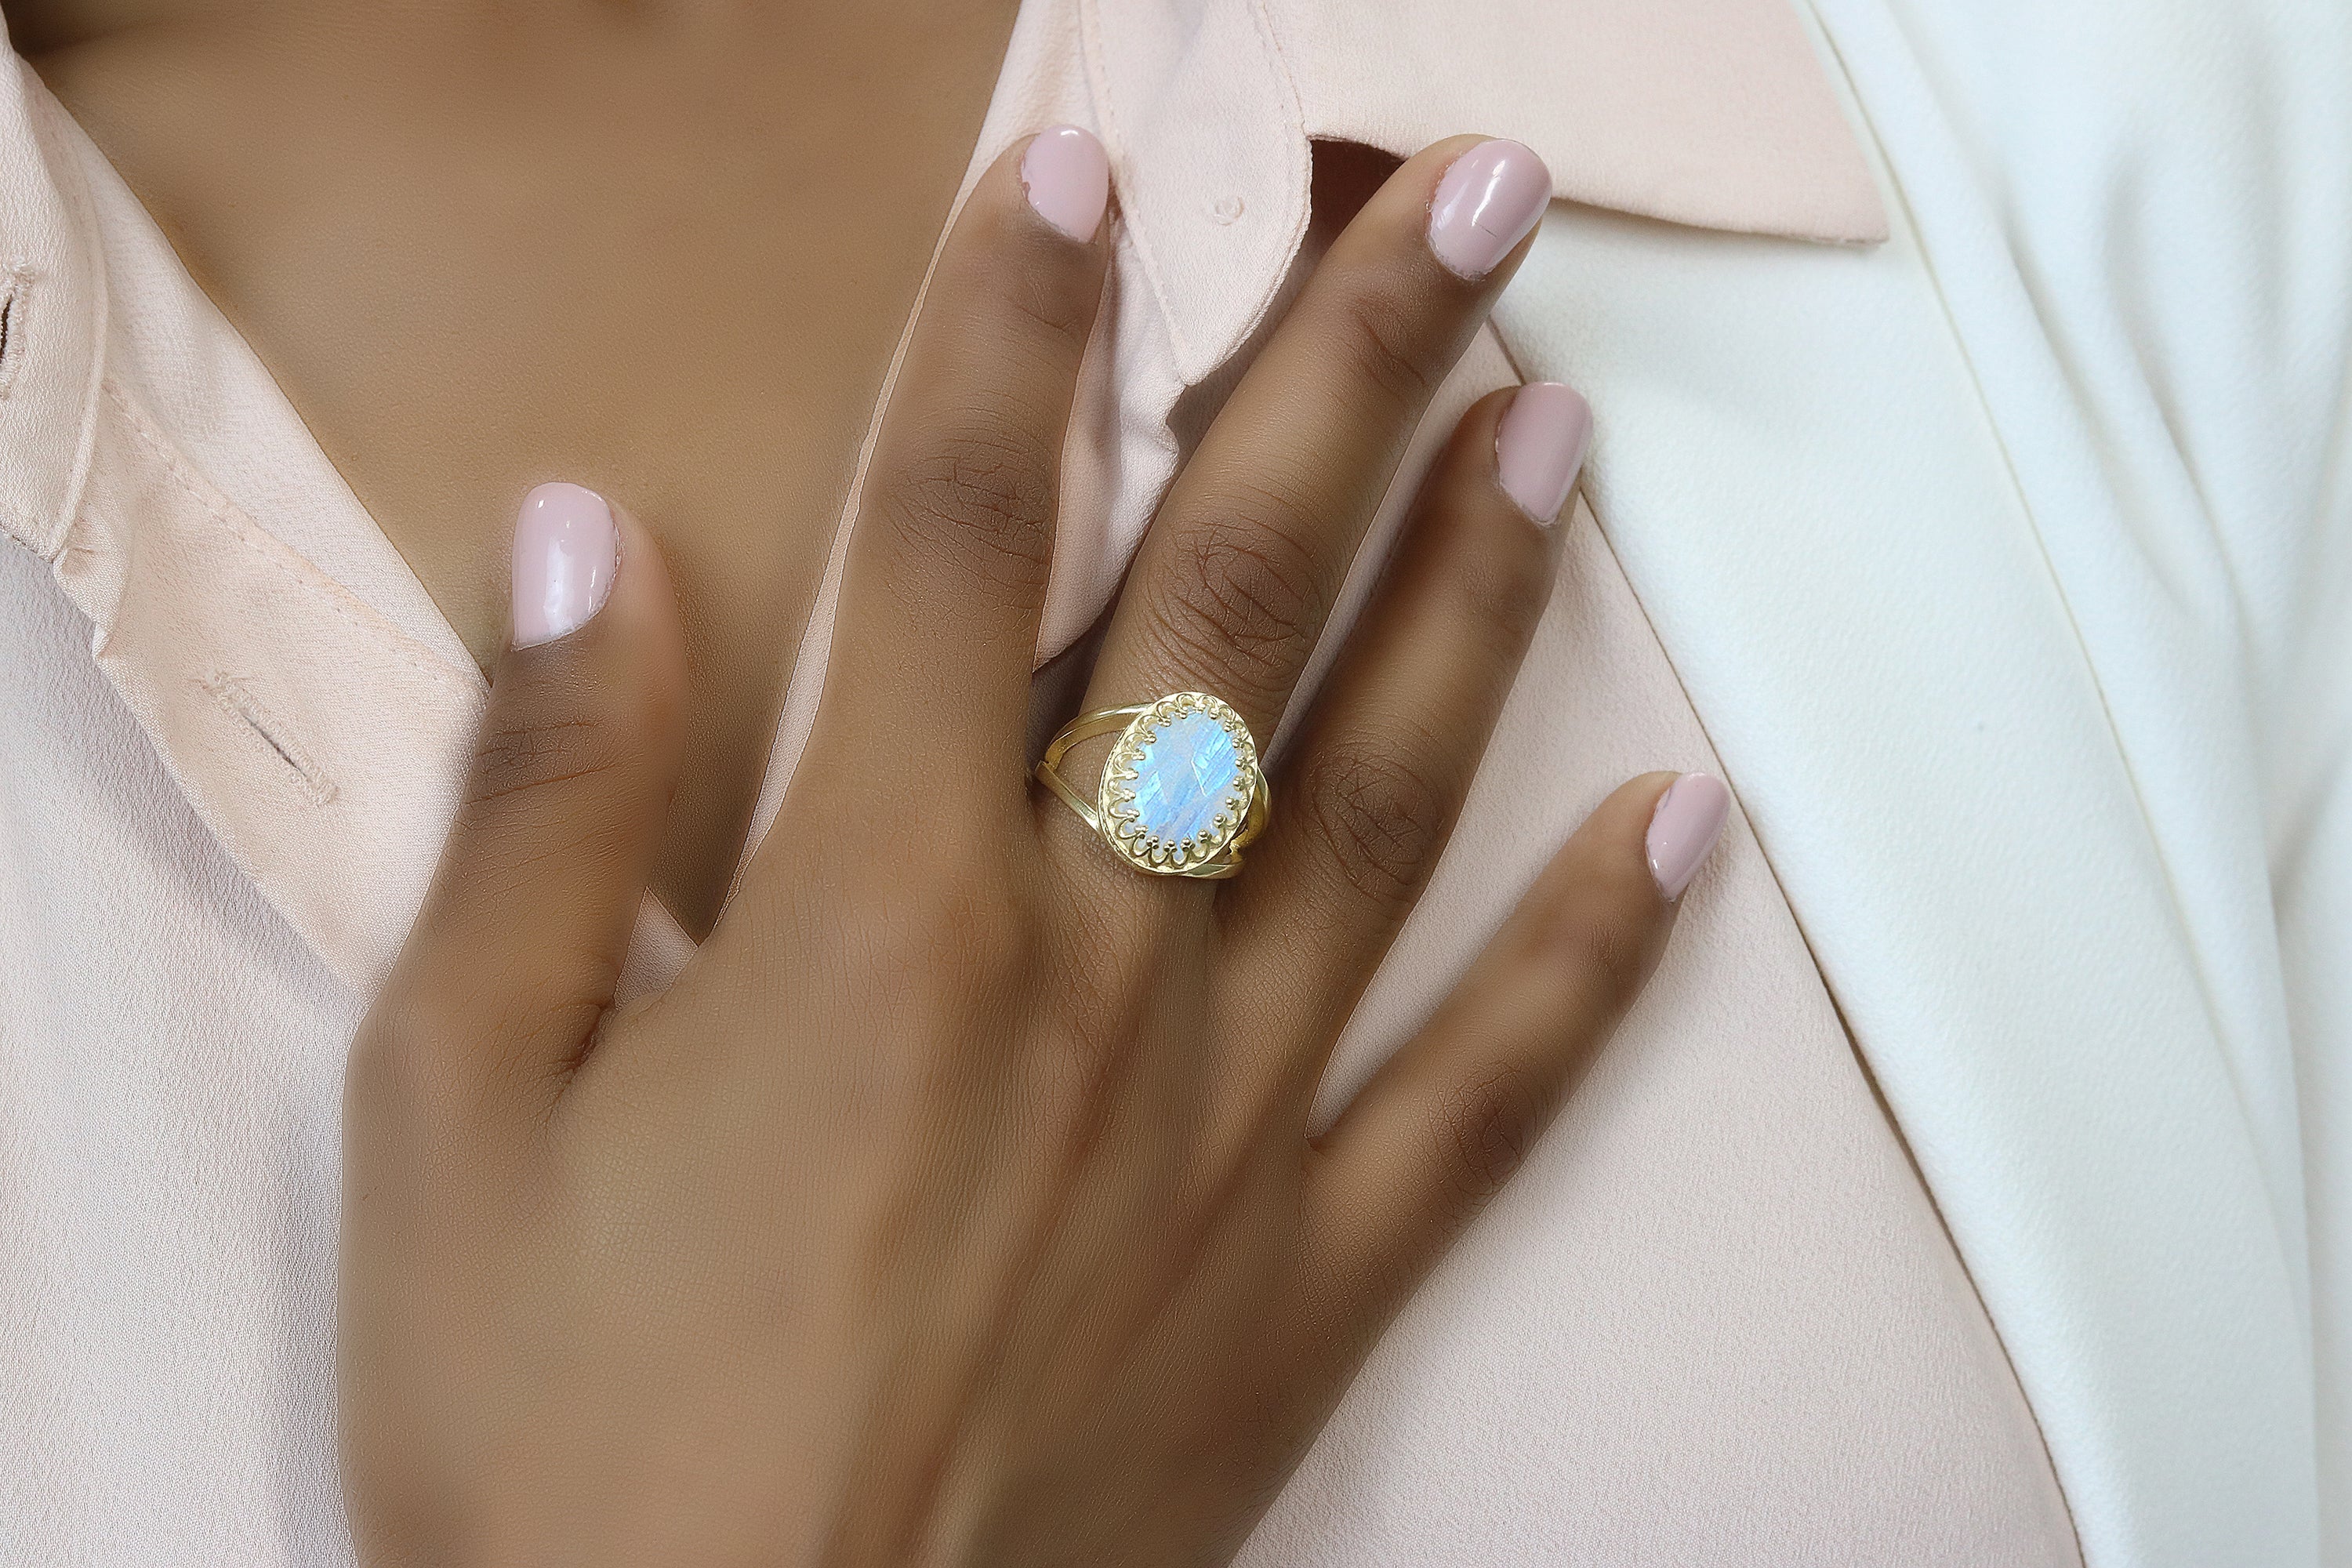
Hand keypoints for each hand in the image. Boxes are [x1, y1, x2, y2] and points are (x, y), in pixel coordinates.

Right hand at [340, 128, 1721, 1567]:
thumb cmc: (561, 1448)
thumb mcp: (454, 1119)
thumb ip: (538, 810)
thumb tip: (584, 543)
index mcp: (870, 922)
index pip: (950, 540)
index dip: (1014, 330)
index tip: (1084, 172)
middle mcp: (1088, 981)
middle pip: (1229, 611)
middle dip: (1344, 376)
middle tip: (1462, 203)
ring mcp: (1227, 1133)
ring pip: (1383, 802)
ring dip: (1482, 597)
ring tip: (1559, 425)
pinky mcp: (1306, 1287)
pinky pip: (1490, 1099)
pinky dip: (1598, 967)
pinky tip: (1695, 840)